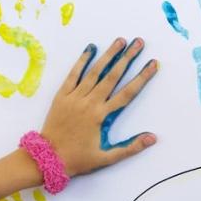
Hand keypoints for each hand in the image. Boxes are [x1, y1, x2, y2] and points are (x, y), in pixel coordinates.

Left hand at [38, 38, 157, 176]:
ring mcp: (74, 97)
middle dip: (127, 58)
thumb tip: (153, 138)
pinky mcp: (61, 96)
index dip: (142, 78)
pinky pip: (73, 75)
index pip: (127, 93)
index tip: (152, 64)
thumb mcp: (106, 157)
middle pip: (112, 76)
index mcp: (101, 116)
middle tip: (138, 43)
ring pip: (94, 72)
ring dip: (108, 55)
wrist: (47, 158)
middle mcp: (89, 103)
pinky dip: (81, 61)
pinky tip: (90, 48)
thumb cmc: (77, 159)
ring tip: (120, 41)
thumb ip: (130, 147)